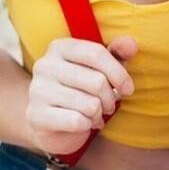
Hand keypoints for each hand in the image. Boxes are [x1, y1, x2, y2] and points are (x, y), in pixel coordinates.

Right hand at [27, 35, 137, 155]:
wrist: (51, 123)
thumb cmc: (81, 90)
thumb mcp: (101, 69)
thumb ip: (117, 53)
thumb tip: (132, 43)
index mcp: (59, 47)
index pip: (97, 54)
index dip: (119, 73)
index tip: (128, 89)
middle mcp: (44, 65)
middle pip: (97, 81)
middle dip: (110, 98)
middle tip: (109, 106)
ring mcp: (37, 90)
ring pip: (89, 104)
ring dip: (99, 114)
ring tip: (95, 115)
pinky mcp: (36, 115)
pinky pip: (77, 121)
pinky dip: (87, 125)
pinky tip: (84, 124)